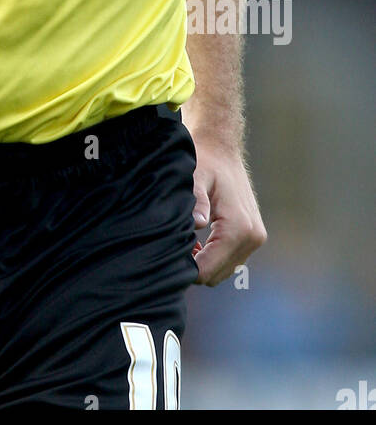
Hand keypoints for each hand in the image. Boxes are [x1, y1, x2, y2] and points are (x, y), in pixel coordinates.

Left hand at [189, 135, 266, 285]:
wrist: (222, 149)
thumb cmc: (204, 161)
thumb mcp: (195, 176)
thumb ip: (195, 200)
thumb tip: (196, 223)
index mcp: (238, 227)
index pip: (208, 269)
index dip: (185, 268)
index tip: (168, 253)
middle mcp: (252, 237)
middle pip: (216, 275)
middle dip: (194, 266)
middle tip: (174, 245)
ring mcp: (255, 239)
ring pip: (224, 271)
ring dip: (204, 262)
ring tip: (186, 241)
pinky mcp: (254, 237)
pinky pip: (231, 261)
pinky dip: (214, 257)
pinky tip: (198, 241)